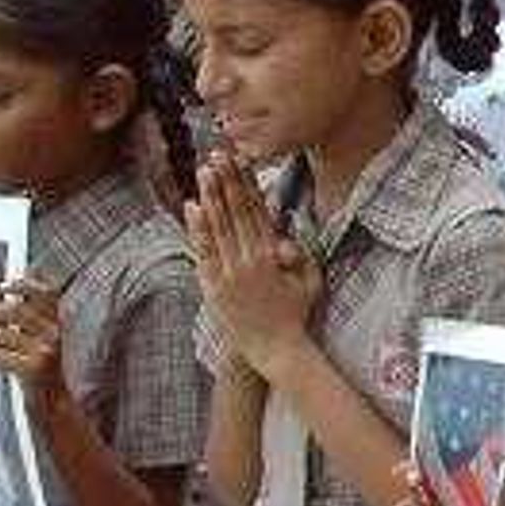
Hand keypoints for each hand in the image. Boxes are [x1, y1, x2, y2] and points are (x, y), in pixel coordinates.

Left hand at [0, 275, 66, 398]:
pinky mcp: (32, 368)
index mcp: (60, 324)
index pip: (44, 293)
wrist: (57, 404)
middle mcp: (56, 334)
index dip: (23, 285)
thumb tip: (9, 297)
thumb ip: (33, 318)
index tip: (5, 287)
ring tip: (1, 348)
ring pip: (1, 333)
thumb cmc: (47, 371)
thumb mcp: (47, 339)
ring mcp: (45, 351)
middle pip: (14, 309)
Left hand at [185, 154, 317, 369]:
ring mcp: (228, 273)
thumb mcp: (311, 281)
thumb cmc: (296, 313)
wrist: (274, 348)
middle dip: (226, 182)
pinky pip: (203, 251)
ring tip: (204, 172)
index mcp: (272, 256)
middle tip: (217, 157)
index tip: (240, 163)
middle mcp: (248, 260)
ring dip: (210, 197)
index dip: (247, 185)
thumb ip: (301, 255)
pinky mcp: (213, 286)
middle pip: (234, 212)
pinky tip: (193, 207)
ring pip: (217, 226)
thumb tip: (284, 238)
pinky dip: (197, 228)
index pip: (257, 211)